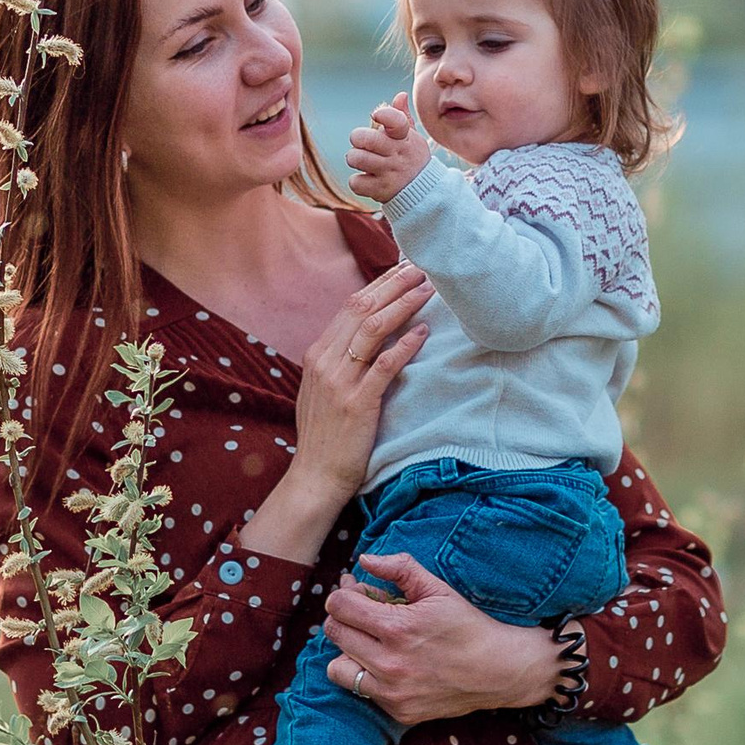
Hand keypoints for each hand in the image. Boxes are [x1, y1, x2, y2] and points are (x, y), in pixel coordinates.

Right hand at [276, 262, 430, 515]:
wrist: (316, 477)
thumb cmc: (327, 435)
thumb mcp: (324, 389)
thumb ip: (341, 361)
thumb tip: (368, 335)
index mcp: (318, 354)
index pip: (351, 306)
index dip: (379, 285)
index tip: (402, 269)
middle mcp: (325, 361)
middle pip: (362, 308)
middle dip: (394, 284)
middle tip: (421, 267)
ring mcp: (340, 381)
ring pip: (374, 329)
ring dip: (403, 305)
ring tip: (428, 291)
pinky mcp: (357, 403)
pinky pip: (384, 365)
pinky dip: (405, 345)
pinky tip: (423, 332)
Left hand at [322, 552, 562, 727]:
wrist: (499, 670)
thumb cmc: (468, 625)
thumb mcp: (438, 589)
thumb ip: (399, 568)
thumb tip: (364, 559)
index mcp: (398, 627)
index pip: (339, 606)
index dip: (346, 593)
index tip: (360, 593)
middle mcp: (390, 663)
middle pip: (333, 633)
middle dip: (344, 617)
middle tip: (365, 614)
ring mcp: (392, 691)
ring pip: (337, 667)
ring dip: (349, 650)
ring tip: (371, 643)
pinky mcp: (398, 710)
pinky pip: (361, 690)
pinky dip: (368, 675)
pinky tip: (391, 665)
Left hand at [345, 91, 431, 203]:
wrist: (424, 192)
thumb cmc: (412, 159)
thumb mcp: (412, 138)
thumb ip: (402, 117)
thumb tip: (400, 95)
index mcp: (406, 138)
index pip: (396, 121)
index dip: (383, 114)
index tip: (377, 115)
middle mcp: (398, 154)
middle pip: (366, 139)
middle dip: (357, 138)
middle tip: (361, 143)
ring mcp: (389, 173)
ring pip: (356, 158)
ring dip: (354, 159)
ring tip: (362, 161)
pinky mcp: (380, 190)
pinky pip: (355, 182)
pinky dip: (357, 182)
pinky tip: (367, 179)